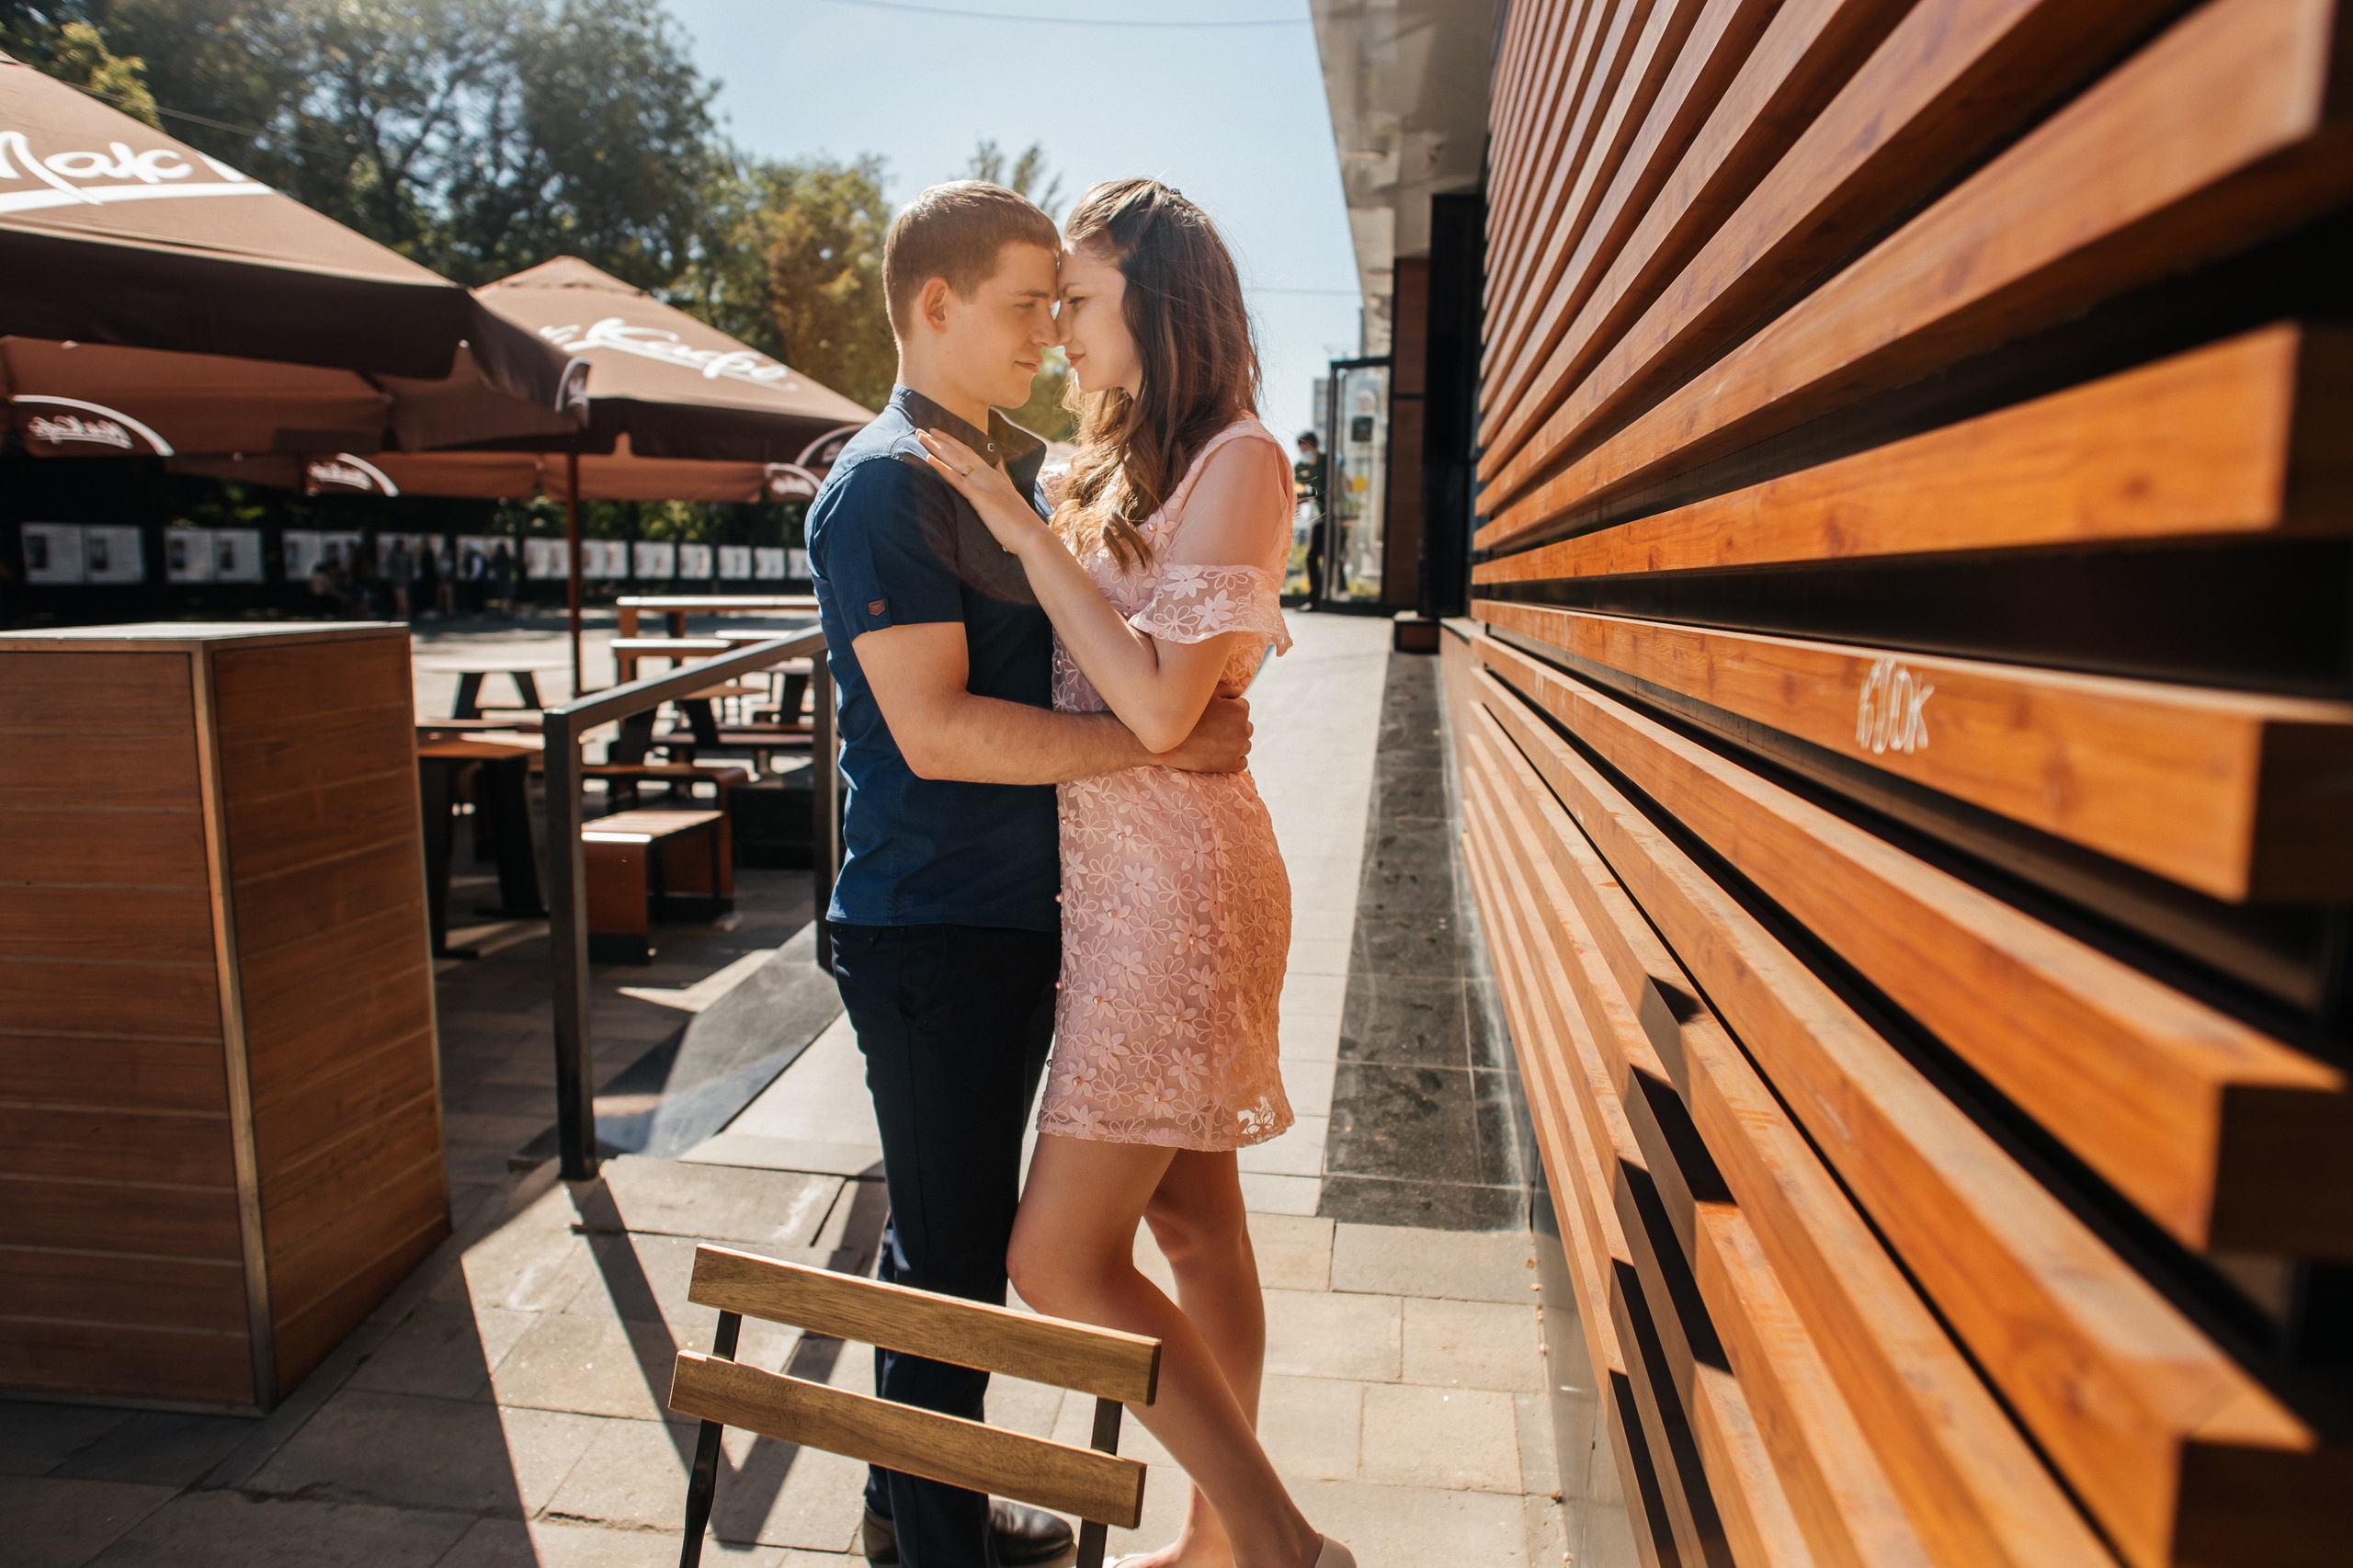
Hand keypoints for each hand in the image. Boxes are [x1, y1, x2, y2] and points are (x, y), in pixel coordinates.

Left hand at [914, 428, 1051, 554]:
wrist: (1033, 536)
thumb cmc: (1021, 522)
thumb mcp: (1011, 494)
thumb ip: (1003, 477)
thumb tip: (999, 464)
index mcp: (994, 475)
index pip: (969, 452)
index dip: (952, 442)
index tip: (937, 433)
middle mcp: (988, 475)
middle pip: (960, 452)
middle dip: (939, 440)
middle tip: (920, 429)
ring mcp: (985, 485)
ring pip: (956, 460)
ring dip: (936, 447)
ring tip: (919, 436)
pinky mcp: (981, 498)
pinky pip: (957, 480)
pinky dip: (942, 468)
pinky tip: (928, 459)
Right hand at [1155, 688, 1251, 773]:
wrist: (1168, 741)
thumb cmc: (1185, 714)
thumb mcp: (1205, 694)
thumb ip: (1226, 688)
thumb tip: (1239, 691)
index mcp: (1240, 710)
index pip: (1243, 707)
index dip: (1228, 709)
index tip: (1215, 714)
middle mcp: (1243, 729)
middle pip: (1245, 726)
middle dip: (1234, 727)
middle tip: (1213, 729)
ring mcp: (1238, 749)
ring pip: (1244, 744)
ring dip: (1235, 743)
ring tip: (1214, 742)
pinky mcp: (1231, 765)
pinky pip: (1242, 762)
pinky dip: (1233, 759)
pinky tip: (1218, 754)